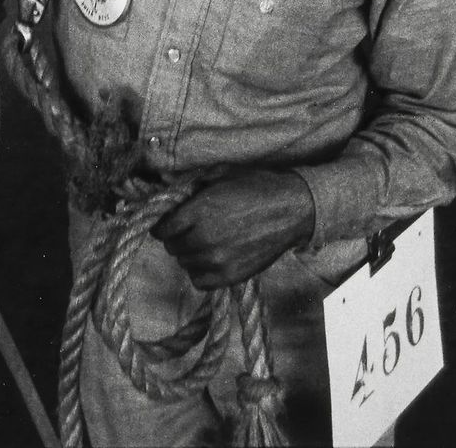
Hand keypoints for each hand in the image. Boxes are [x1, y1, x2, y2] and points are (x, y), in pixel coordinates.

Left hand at [150, 170, 314, 289]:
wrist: (293, 209)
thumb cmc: (257, 186)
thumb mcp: (221, 174)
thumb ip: (190, 182)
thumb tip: (165, 186)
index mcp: (199, 211)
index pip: (162, 228)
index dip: (164, 224)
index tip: (170, 221)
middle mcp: (204, 238)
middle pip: (172, 247)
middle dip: (177, 237)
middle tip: (191, 229)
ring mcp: (218, 260)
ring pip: (185, 263)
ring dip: (190, 253)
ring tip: (205, 242)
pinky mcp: (232, 276)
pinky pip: (200, 281)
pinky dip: (201, 272)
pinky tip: (211, 259)